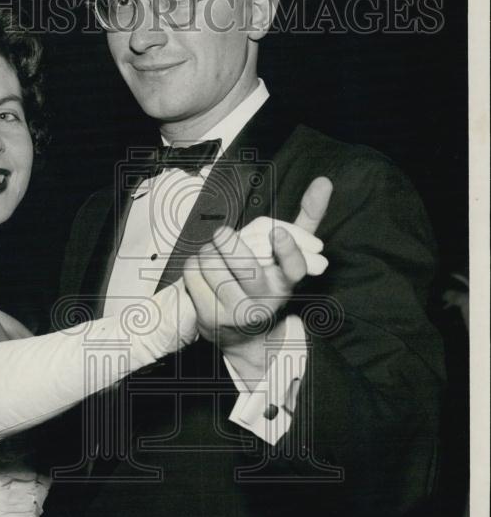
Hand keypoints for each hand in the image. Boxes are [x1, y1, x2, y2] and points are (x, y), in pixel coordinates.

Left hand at [183, 176, 331, 373]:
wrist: (244, 335)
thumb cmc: (267, 281)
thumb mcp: (289, 256)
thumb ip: (306, 220)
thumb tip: (323, 181)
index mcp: (287, 282)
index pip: (294, 268)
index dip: (287, 250)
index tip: (277, 232)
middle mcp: (265, 301)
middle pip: (245, 267)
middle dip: (229, 244)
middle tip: (222, 232)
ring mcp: (237, 312)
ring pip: (214, 267)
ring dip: (208, 251)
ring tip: (213, 251)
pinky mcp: (210, 318)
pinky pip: (193, 277)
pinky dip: (193, 264)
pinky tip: (201, 267)